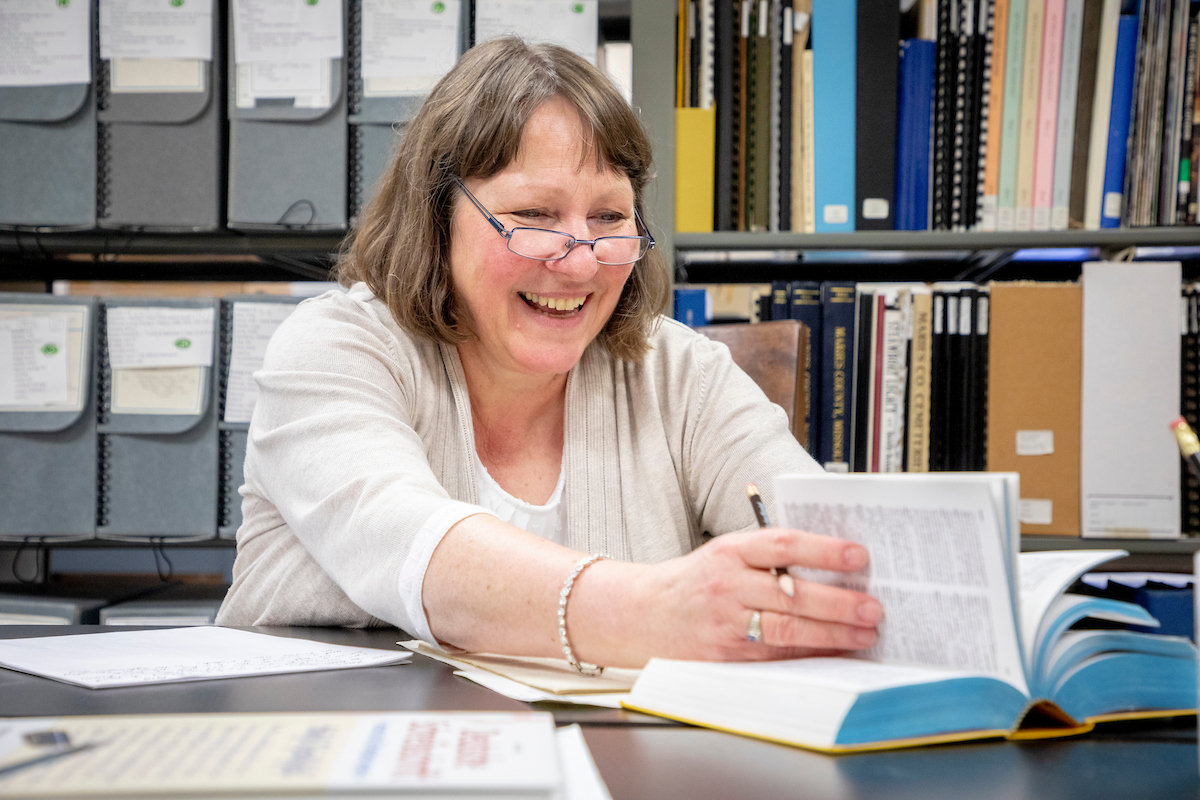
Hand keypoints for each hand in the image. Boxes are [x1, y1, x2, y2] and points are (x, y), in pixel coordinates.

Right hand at [571, 528, 881, 665]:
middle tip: (873, 607)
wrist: (642, 613)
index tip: (859, 555)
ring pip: (786, 631)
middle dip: (838, 603)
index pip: (783, 545)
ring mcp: (725, 624)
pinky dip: (810, 656)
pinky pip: (776, 657)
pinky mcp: (725, 656)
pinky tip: (835, 652)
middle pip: (790, 594)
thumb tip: (832, 565)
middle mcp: (726, 586)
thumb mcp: (724, 554)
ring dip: (832, 634)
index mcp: (729, 551)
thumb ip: (767, 556)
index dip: (823, 550)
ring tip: (865, 633)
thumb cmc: (694, 582)